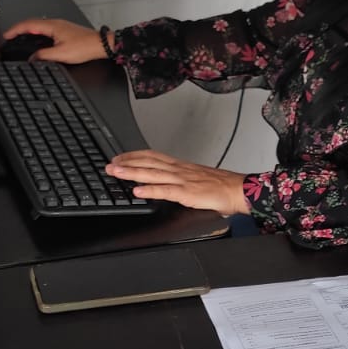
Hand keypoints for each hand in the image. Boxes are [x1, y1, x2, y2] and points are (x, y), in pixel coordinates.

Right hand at [1, 18, 106, 64]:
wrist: (100, 45)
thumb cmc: (84, 47)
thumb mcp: (61, 55)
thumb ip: (43, 56)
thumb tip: (32, 58)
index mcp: (52, 26)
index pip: (28, 25)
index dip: (15, 30)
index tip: (7, 35)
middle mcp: (55, 23)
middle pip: (32, 23)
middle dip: (19, 29)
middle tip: (10, 36)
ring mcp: (60, 26)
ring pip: (39, 25)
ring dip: (27, 30)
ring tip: (19, 37)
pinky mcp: (64, 31)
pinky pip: (45, 29)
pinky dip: (36, 33)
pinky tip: (36, 40)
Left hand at [106, 149, 249, 215]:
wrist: (238, 190)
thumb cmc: (221, 186)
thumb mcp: (196, 179)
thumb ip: (180, 180)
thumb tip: (166, 184)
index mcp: (180, 166)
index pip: (153, 156)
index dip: (134, 155)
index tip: (120, 157)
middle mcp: (179, 170)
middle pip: (148, 162)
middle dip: (126, 162)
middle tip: (109, 164)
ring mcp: (182, 180)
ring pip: (152, 174)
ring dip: (131, 172)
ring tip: (116, 173)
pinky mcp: (187, 193)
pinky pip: (165, 190)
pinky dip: (150, 190)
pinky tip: (137, 191)